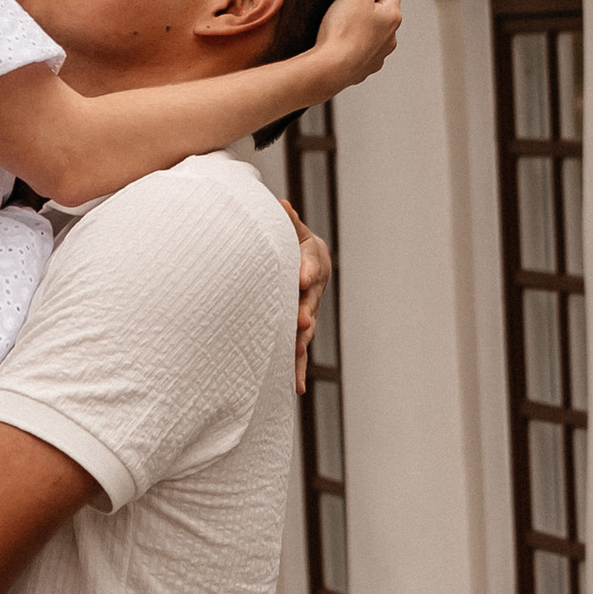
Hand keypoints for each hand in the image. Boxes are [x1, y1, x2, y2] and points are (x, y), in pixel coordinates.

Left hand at [289, 212, 332, 392]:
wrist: (308, 266)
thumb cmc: (295, 246)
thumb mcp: (294, 232)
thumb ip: (288, 222)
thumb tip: (281, 204)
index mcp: (311, 265)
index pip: (310, 268)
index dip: (307, 272)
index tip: (302, 277)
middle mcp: (311, 295)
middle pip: (310, 305)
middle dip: (305, 312)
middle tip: (300, 320)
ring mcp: (306, 316)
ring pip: (305, 333)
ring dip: (300, 344)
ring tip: (296, 356)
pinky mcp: (297, 334)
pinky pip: (298, 354)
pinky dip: (298, 371)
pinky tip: (295, 388)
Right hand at [312, 0, 401, 92]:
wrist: (328, 70)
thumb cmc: (342, 32)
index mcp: (392, 16)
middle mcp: (390, 37)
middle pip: (386, 7)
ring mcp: (377, 55)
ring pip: (376, 30)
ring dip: (369, 19)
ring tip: (355, 12)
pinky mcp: (362, 68)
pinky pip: (363, 47)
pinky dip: (358, 39)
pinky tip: (347, 37)